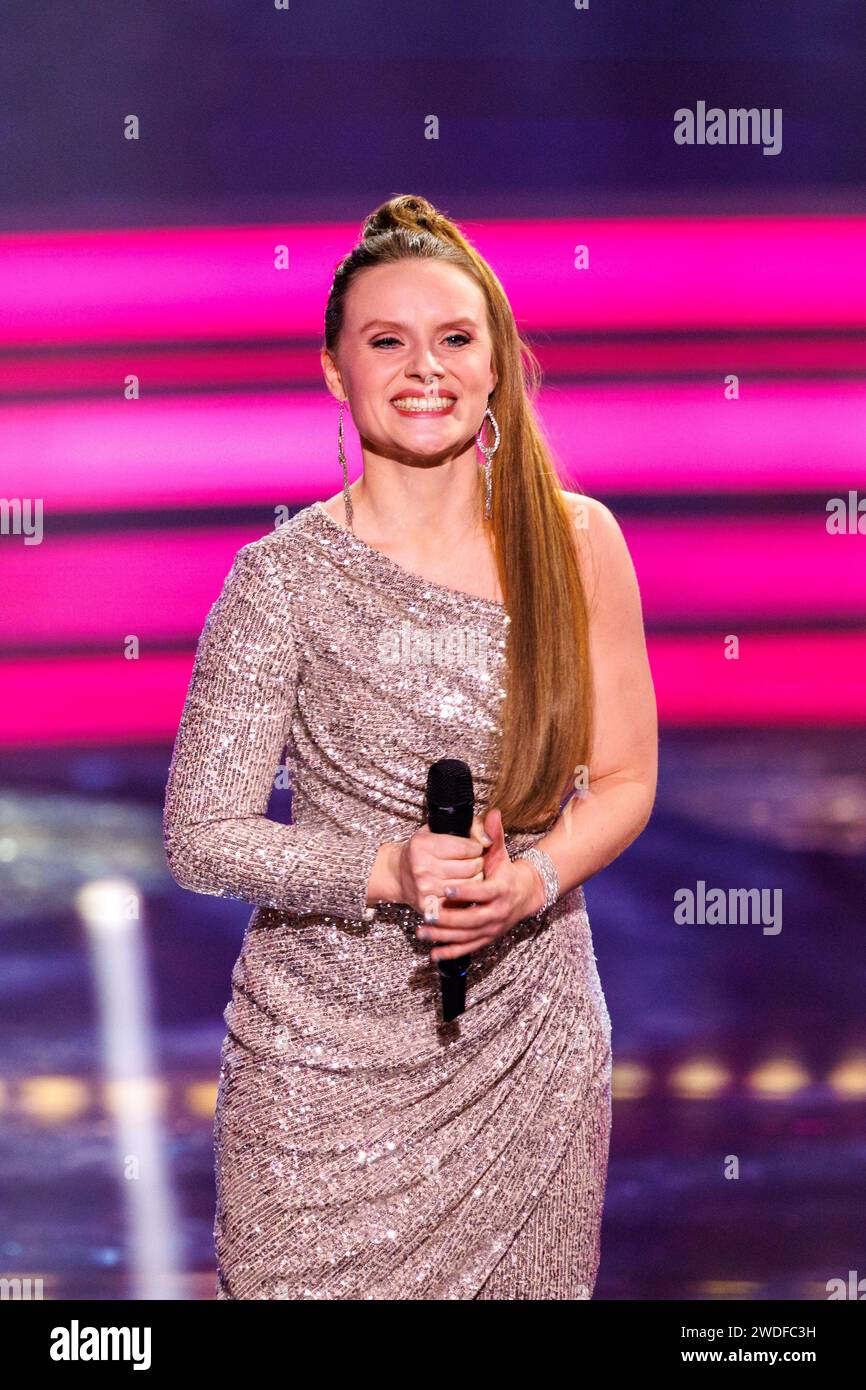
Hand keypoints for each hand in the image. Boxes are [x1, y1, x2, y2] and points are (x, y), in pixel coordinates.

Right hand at [396, 815, 488, 916]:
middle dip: (477, 862)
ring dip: (474, 879)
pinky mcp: (430, 907)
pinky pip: (463, 902)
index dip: (475, 847)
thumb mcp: (438, 830)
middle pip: (472, 867)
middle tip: (470, 861)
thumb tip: (488, 840)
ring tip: (465, 874)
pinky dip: (466, 895)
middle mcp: (423, 867)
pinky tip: (460, 889)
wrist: (398, 876)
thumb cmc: (422, 851)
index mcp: (423, 844)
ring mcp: (426, 889)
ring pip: (472, 884)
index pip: (468, 847)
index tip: (471, 848)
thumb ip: (469, 827)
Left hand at [412, 808, 544, 962]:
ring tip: (422, 931)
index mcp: (500, 890)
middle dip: (450, 918)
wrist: (525, 895)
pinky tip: (432, 954)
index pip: (483, 893)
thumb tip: (492, 812)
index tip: (447, 889)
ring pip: (467, 936)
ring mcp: (492, 928)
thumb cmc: (506, 872)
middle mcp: (497, 912)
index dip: (466, 892)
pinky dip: (450, 952)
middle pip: (473, 919)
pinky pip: (467, 948)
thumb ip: (493, 835)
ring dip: (444, 936)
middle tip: (429, 914)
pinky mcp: (486, 938)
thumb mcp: (501, 853)